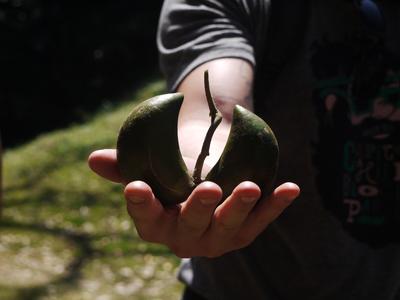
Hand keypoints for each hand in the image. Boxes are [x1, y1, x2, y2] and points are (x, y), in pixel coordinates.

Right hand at [88, 149, 299, 257]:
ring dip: (240, 208)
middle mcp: (186, 237)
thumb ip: (125, 166)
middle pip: (191, 226)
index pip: (146, 217)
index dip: (141, 204)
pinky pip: (261, 220)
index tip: (136, 187)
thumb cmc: (169, 176)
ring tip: (251, 187)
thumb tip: (94, 159)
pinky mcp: (245, 230)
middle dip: (198, 208)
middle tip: (209, 188)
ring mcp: (218, 237)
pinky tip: (290, 188)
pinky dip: (275, 206)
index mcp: (158, 224)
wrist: (201, 181)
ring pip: (229, 227)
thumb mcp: (148, 169)